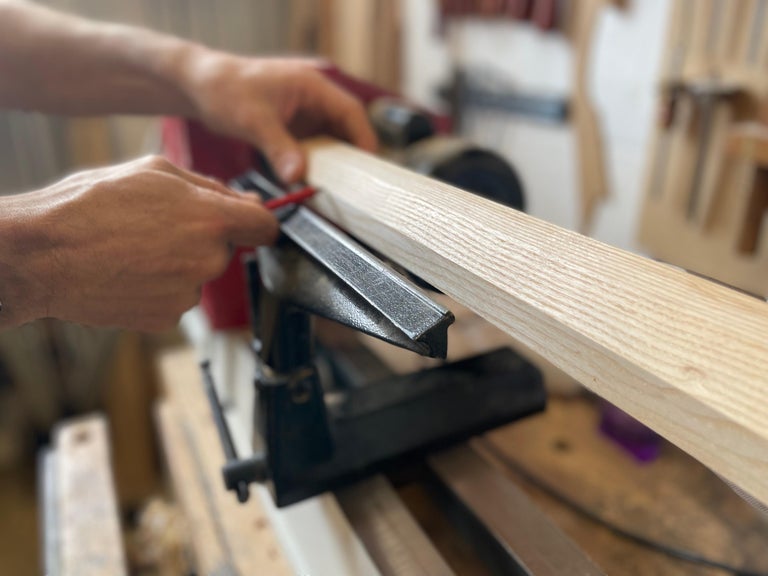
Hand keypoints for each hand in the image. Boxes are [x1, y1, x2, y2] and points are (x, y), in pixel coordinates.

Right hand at [1, 156, 277, 329]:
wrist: (43, 255)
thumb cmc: (92, 205)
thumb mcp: (155, 172)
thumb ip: (212, 188)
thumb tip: (248, 202)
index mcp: (212, 219)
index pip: (267, 227)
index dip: (258, 222)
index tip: (249, 223)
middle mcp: (209, 260)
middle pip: (226, 249)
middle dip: (204, 237)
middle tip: (158, 226)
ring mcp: (189, 293)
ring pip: (199, 274)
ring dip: (179, 263)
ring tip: (134, 248)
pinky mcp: (167, 318)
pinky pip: (176, 297)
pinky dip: (159, 287)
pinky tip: (128, 272)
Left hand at [180, 54, 377, 182]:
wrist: (201, 86)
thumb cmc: (225, 90)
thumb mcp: (253, 121)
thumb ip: (278, 148)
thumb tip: (298, 177)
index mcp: (312, 85)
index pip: (351, 112)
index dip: (363, 138)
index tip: (367, 166)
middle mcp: (314, 98)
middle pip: (346, 128)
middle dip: (351, 156)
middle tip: (356, 186)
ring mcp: (305, 113)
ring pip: (331, 141)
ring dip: (333, 164)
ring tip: (338, 189)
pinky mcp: (294, 127)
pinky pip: (314, 148)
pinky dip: (316, 165)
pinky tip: (313, 183)